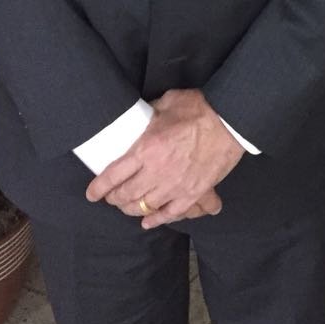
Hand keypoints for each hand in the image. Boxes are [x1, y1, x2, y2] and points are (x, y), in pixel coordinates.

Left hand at [85, 89, 244, 227]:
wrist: (231, 121)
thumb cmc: (199, 108)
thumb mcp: (168, 102)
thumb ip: (150, 112)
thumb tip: (140, 116)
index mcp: (147, 149)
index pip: (113, 175)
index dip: (99, 188)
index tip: (92, 193)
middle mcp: (157, 172)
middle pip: (126, 195)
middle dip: (114, 199)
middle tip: (111, 197)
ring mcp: (175, 186)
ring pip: (144, 207)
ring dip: (132, 208)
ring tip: (128, 205)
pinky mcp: (192, 193)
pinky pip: (169, 214)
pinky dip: (156, 220)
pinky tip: (147, 221)